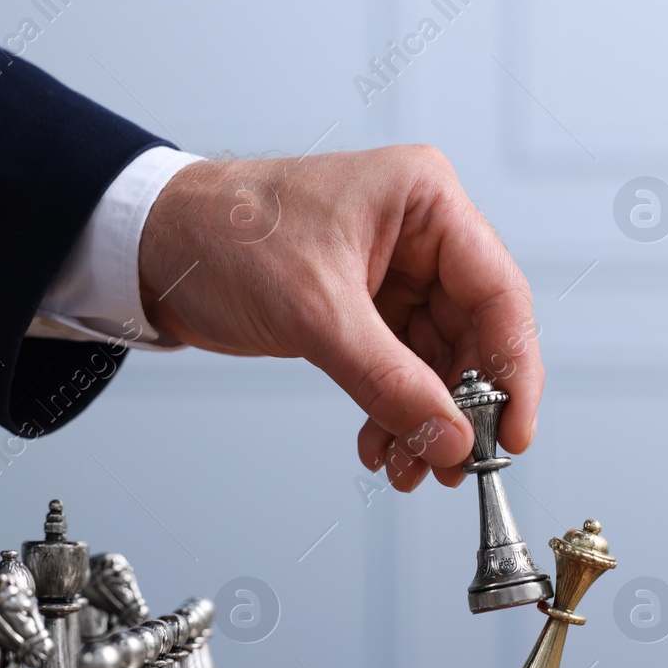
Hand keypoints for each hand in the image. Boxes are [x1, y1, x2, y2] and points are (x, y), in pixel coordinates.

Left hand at [137, 146, 542, 492]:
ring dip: (424, 421)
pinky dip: (393, 413)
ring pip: (435, 362)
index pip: (497, 291)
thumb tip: (452, 439)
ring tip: (408, 468)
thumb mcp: (317, 313)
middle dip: (460, 407)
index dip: (514, 369)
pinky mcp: (364, 308)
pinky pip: (399, 371)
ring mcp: (394, 273)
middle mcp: (420, 233)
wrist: (153, 249)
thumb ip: (391, 381)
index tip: (513, 434)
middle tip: (455, 465)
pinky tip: (379, 447)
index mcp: (425, 200)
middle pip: (472, 335)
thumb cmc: (225, 236)